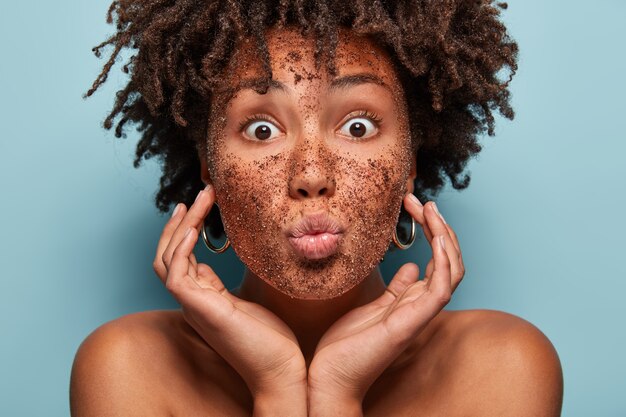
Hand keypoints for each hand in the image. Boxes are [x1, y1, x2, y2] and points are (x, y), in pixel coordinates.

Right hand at [153, 185, 306, 414]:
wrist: (281, 373)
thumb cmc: (269, 341)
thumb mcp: (243, 303)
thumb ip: (222, 286)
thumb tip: (210, 266)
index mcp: (202, 299)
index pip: (180, 260)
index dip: (184, 231)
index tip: (197, 205)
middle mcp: (193, 302)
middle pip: (167, 256)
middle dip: (180, 222)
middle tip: (198, 194)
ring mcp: (195, 306)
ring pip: (168, 260)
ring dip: (182, 226)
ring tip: (199, 200)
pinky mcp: (202, 310)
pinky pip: (176, 275)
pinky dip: (182, 248)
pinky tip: (195, 228)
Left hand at [307, 195, 464, 414]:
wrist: (330, 378)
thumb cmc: (346, 346)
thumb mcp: (372, 306)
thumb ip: (396, 289)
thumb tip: (409, 267)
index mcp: (412, 300)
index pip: (437, 260)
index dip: (432, 231)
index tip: (414, 205)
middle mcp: (421, 305)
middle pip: (449, 260)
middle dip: (440, 227)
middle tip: (421, 200)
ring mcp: (419, 314)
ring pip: (452, 271)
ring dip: (445, 237)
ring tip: (430, 210)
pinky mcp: (411, 322)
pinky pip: (441, 289)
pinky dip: (444, 263)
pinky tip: (436, 239)